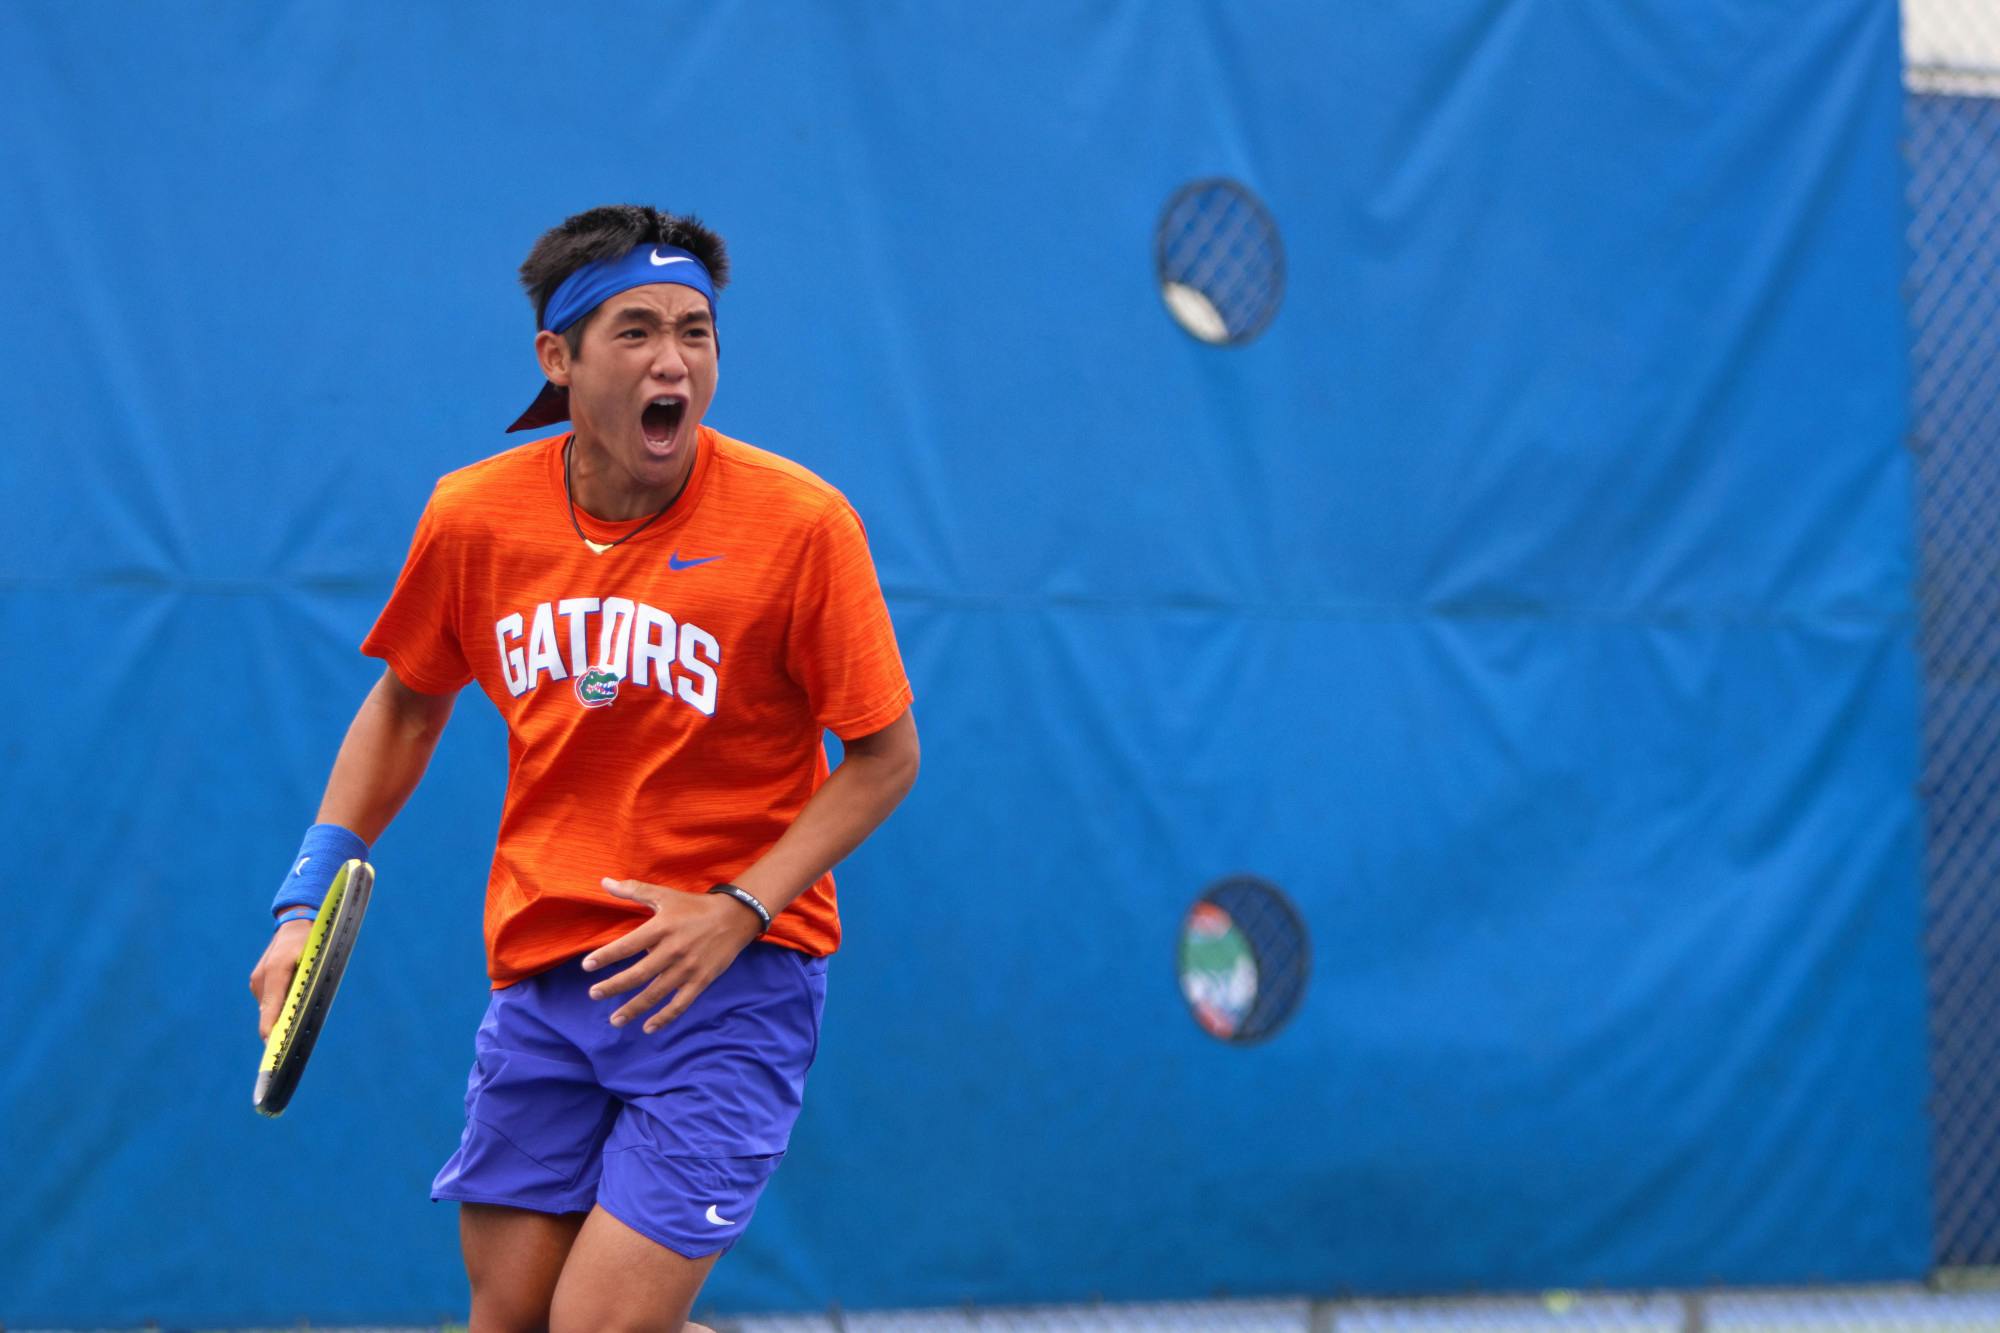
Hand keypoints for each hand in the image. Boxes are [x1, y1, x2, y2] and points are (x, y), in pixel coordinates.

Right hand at [249, 919, 314, 1040]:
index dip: (272, 1036)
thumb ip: (306, 987)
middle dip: (277, 1033)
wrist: (297, 921)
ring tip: (292, 1036)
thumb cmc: (312, 941)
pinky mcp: (259, 980)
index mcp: (276, 972)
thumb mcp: (316, 963)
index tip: (275, 1053)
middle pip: (267, 1016)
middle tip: (288, 1052)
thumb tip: (299, 1015)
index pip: (270, 1013)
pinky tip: (289, 1016)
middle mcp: (262, 978)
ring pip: (267, 1010)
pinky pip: (268, 1001)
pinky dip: (277, 1010)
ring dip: (278, 1021)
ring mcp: (258, 979)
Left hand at [581, 878, 764, 1031]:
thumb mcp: (664, 895)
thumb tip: (604, 881)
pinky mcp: (701, 981)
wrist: (735, 918)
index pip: (628, 945)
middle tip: (594, 994)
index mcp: (662, 928)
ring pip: (656, 993)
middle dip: (614, 986)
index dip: (606, 956)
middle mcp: (673, 950)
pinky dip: (664, 1018)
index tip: (587, 966)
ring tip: (615, 1020)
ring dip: (634, 1008)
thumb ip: (633, 890)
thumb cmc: (694, 906)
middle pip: (639, 974)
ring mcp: (688, 968)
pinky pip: (680, 1004)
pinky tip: (647, 1028)